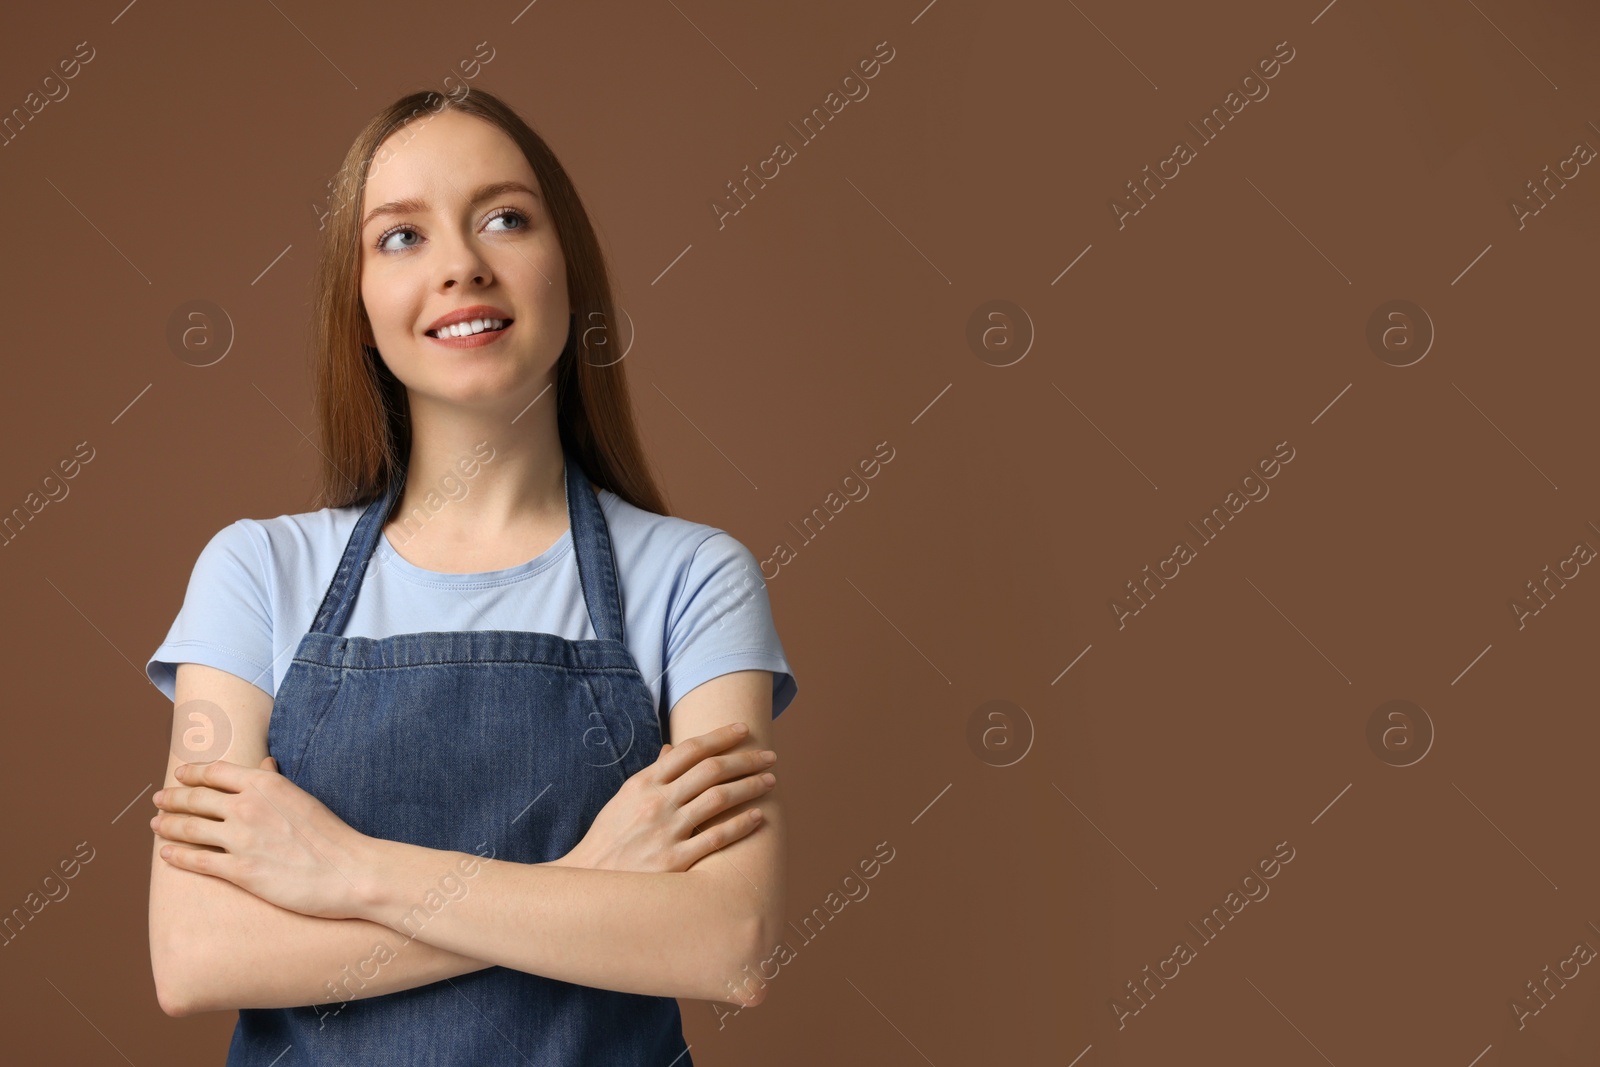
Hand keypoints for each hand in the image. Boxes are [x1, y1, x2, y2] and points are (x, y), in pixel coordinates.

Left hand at [151, 756, 374, 919]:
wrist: (348, 871)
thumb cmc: (330, 835)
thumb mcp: (302, 797)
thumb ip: (276, 781)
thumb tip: (264, 763)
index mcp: (265, 783)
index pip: (216, 771)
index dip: (192, 772)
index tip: (180, 775)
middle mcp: (248, 806)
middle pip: (196, 798)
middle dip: (172, 798)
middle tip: (158, 800)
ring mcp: (242, 839)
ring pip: (190, 828)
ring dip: (167, 826)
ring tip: (156, 825)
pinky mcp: (241, 871)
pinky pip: (198, 860)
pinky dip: (177, 855)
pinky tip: (166, 853)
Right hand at [555, 723, 776, 872]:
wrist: (588, 883)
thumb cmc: (609, 839)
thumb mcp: (624, 799)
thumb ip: (652, 775)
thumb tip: (672, 749)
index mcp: (643, 784)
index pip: (689, 750)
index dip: (720, 736)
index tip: (744, 730)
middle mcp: (656, 803)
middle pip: (711, 770)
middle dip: (745, 759)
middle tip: (770, 756)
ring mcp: (666, 832)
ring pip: (719, 799)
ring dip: (750, 787)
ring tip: (770, 781)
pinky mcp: (674, 862)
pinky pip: (716, 838)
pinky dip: (741, 824)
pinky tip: (758, 816)